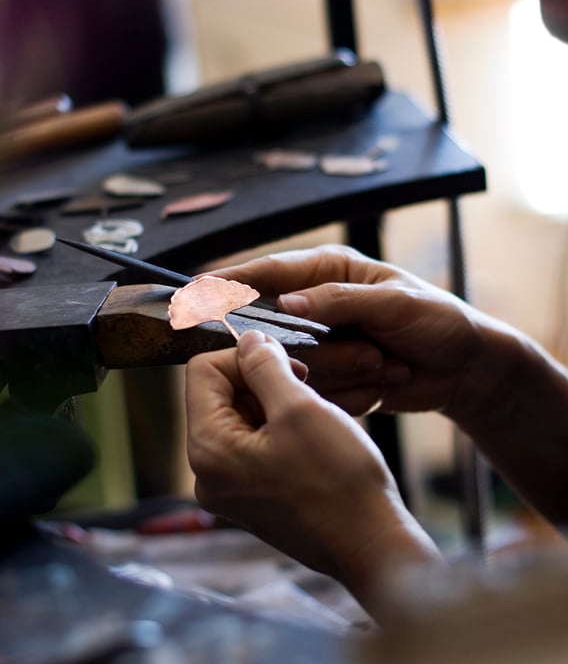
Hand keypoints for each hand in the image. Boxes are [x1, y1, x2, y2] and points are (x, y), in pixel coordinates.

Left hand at [185, 329, 440, 617]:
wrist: (370, 545)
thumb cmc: (339, 480)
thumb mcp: (300, 408)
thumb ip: (265, 367)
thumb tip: (247, 340)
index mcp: (208, 449)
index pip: (201, 372)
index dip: (243, 356)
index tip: (287, 362)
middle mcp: (206, 473)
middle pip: (217, 395)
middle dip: (259, 381)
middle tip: (304, 386)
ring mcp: (227, 490)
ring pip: (238, 419)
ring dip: (273, 404)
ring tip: (312, 415)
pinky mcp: (250, 499)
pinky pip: (252, 446)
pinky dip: (278, 430)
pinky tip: (312, 438)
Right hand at [207, 244, 488, 418]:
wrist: (468, 370)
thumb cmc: (441, 321)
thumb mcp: (397, 305)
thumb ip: (341, 301)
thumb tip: (287, 301)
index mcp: (330, 271)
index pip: (269, 271)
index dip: (231, 279)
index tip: (195, 289)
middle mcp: (318, 304)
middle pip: (275, 325)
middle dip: (314, 348)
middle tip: (362, 353)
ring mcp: (322, 341)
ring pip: (296, 364)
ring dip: (343, 372)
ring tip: (385, 364)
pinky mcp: (330, 375)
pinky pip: (315, 388)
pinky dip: (350, 391)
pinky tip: (384, 383)